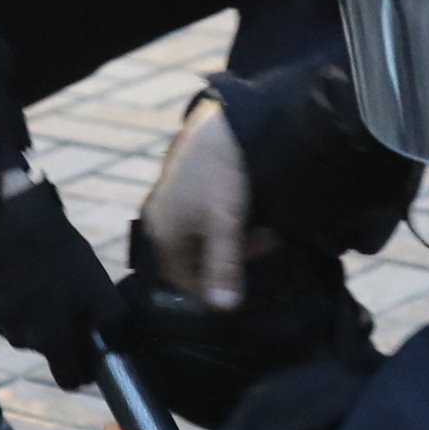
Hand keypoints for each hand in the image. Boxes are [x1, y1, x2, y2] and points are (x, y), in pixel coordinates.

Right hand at [0, 177, 115, 387]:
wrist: (10, 225)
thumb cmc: (58, 258)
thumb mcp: (98, 287)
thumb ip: (113, 321)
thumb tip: (120, 342)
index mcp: (52, 342)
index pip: (70, 381)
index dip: (85, 371)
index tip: (93, 350)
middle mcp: (24, 341)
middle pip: (51, 353)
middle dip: (65, 337)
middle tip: (77, 306)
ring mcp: (3, 322)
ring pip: (31, 331)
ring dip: (43, 317)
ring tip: (53, 284)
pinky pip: (13, 313)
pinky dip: (23, 302)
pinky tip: (31, 276)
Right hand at [133, 97, 260, 308]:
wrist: (225, 120)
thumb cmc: (221, 174)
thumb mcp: (227, 224)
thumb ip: (224, 267)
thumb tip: (223, 309)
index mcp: (161, 231)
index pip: (182, 280)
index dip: (214, 288)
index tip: (245, 286)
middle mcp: (161, 217)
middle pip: (196, 258)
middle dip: (233, 256)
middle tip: (267, 243)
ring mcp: (173, 200)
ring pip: (207, 236)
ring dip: (238, 238)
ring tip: (267, 227)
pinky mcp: (189, 185)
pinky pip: (209, 217)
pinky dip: (232, 220)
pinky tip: (254, 209)